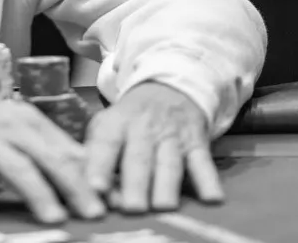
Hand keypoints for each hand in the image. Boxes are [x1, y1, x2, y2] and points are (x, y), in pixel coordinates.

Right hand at [0, 79, 105, 227]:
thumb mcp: (8, 127)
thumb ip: (43, 150)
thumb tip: (88, 180)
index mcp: (27, 121)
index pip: (68, 150)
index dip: (95, 176)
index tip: (118, 200)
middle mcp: (7, 127)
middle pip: (48, 156)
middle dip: (75, 185)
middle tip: (96, 212)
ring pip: (13, 166)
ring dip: (36, 191)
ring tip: (53, 217)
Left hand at [83, 82, 221, 213]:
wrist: (168, 88)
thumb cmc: (130, 118)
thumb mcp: (107, 124)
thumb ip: (95, 153)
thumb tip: (86, 189)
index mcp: (117, 123)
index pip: (106, 143)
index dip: (100, 165)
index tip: (95, 187)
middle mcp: (144, 128)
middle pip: (139, 158)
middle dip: (136, 184)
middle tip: (131, 208)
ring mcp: (173, 136)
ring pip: (169, 164)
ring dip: (165, 186)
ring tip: (162, 208)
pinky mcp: (197, 144)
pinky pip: (204, 163)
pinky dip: (208, 181)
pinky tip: (211, 198)